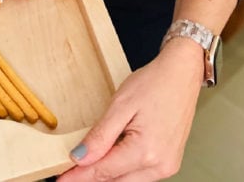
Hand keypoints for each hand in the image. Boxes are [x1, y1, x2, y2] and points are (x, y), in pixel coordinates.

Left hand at [57, 38, 203, 180]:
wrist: (182, 73)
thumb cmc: (155, 82)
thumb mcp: (121, 104)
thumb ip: (101, 135)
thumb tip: (80, 157)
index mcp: (146, 151)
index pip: (103, 171)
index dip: (79, 175)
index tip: (61, 179)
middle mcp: (159, 165)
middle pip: (116, 181)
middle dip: (92, 176)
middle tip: (71, 171)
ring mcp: (166, 166)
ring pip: (128, 181)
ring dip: (109, 172)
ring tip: (93, 158)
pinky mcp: (169, 162)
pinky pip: (141, 174)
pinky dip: (124, 168)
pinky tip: (115, 154)